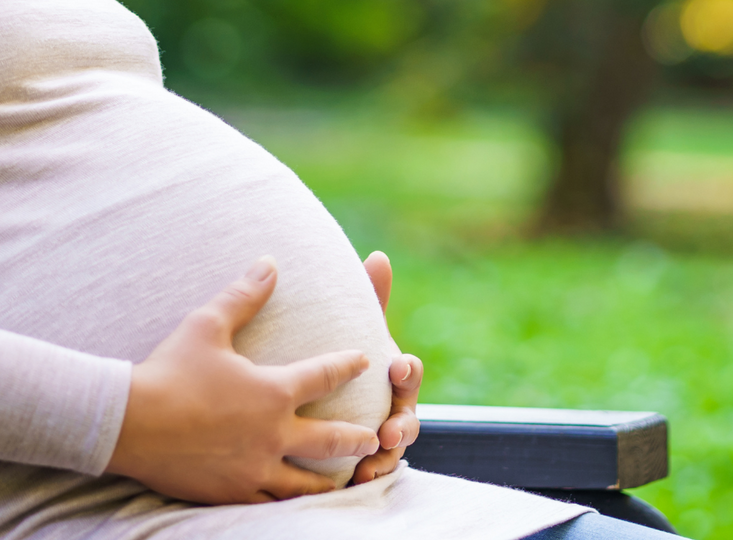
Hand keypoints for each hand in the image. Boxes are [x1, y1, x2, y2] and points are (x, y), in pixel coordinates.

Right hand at [107, 257, 380, 503]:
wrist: (131, 423)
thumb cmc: (170, 370)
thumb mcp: (207, 324)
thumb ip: (243, 295)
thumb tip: (269, 263)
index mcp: (273, 391)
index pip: (325, 375)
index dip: (348, 365)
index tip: (364, 361)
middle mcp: (273, 434)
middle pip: (331, 439)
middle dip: (357, 437)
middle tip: (376, 438)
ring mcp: (255, 468)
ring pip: (305, 482)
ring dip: (329, 480)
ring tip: (344, 481)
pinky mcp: (232, 492)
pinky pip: (270, 503)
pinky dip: (288, 503)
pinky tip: (293, 503)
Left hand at [351, 250, 421, 485]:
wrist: (324, 396)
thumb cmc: (350, 358)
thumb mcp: (357, 329)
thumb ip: (370, 298)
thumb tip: (378, 255)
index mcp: (393, 375)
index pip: (409, 372)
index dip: (407, 370)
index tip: (396, 366)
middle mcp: (395, 406)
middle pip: (408, 418)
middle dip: (402, 423)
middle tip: (389, 428)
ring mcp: (384, 434)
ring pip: (393, 450)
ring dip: (386, 456)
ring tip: (371, 462)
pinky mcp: (368, 457)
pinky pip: (374, 470)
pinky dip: (369, 474)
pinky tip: (354, 478)